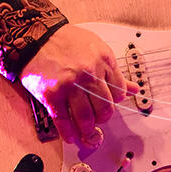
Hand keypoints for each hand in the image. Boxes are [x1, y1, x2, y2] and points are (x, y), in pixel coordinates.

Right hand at [20, 25, 136, 145]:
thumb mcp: (96, 48)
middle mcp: (89, 73)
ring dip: (86, 131)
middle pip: (105, 108)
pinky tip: (70, 136)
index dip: (114, 103)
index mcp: (104, 60)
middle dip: (102, 119)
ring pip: (86, 118)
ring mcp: (70, 85)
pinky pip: (63, 120)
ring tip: (85, 132)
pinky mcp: (51, 94)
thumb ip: (113, 71)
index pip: (119, 93)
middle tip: (97, 122)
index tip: (108, 106)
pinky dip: (68, 133)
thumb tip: (133, 88)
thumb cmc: (66, 40)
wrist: (37, 35)